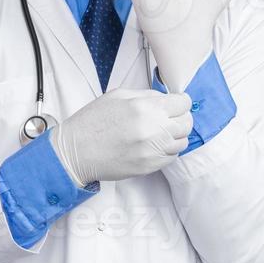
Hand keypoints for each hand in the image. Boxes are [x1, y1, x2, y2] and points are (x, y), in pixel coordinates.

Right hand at [50, 89, 193, 184]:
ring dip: (174, 136)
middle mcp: (154, 129)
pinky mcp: (150, 166)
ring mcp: (153, 150)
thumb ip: (147, 95)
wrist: (76, 151)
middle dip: (180, 118)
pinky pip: (172, 157)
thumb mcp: (118, 96)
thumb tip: (167, 99)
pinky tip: (153, 145)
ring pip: (182, 141)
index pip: (184, 103)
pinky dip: (167, 150)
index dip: (180, 102)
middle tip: (168, 119)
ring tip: (159, 133)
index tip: (175, 104)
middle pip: (187, 123)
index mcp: (146, 108)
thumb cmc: (93, 122)